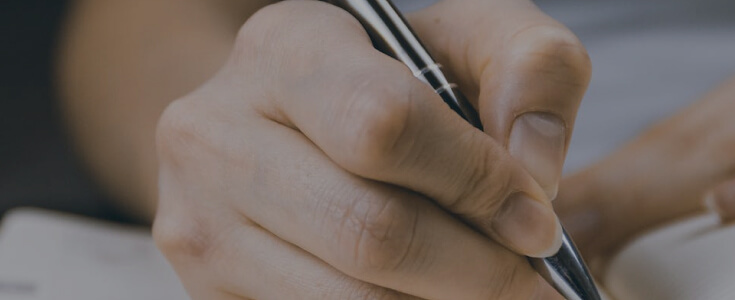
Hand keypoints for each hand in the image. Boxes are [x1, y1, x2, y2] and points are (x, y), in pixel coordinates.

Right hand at [152, 1, 589, 298]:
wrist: (277, 132)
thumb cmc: (387, 85)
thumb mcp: (464, 42)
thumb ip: (529, 68)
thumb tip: (533, 173)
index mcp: (282, 47)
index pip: (384, 125)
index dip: (476, 183)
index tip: (536, 221)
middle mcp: (214, 133)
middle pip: (369, 231)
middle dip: (476, 270)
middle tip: (530, 281)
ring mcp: (199, 223)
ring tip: (483, 290)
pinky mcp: (204, 293)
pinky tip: (428, 298)